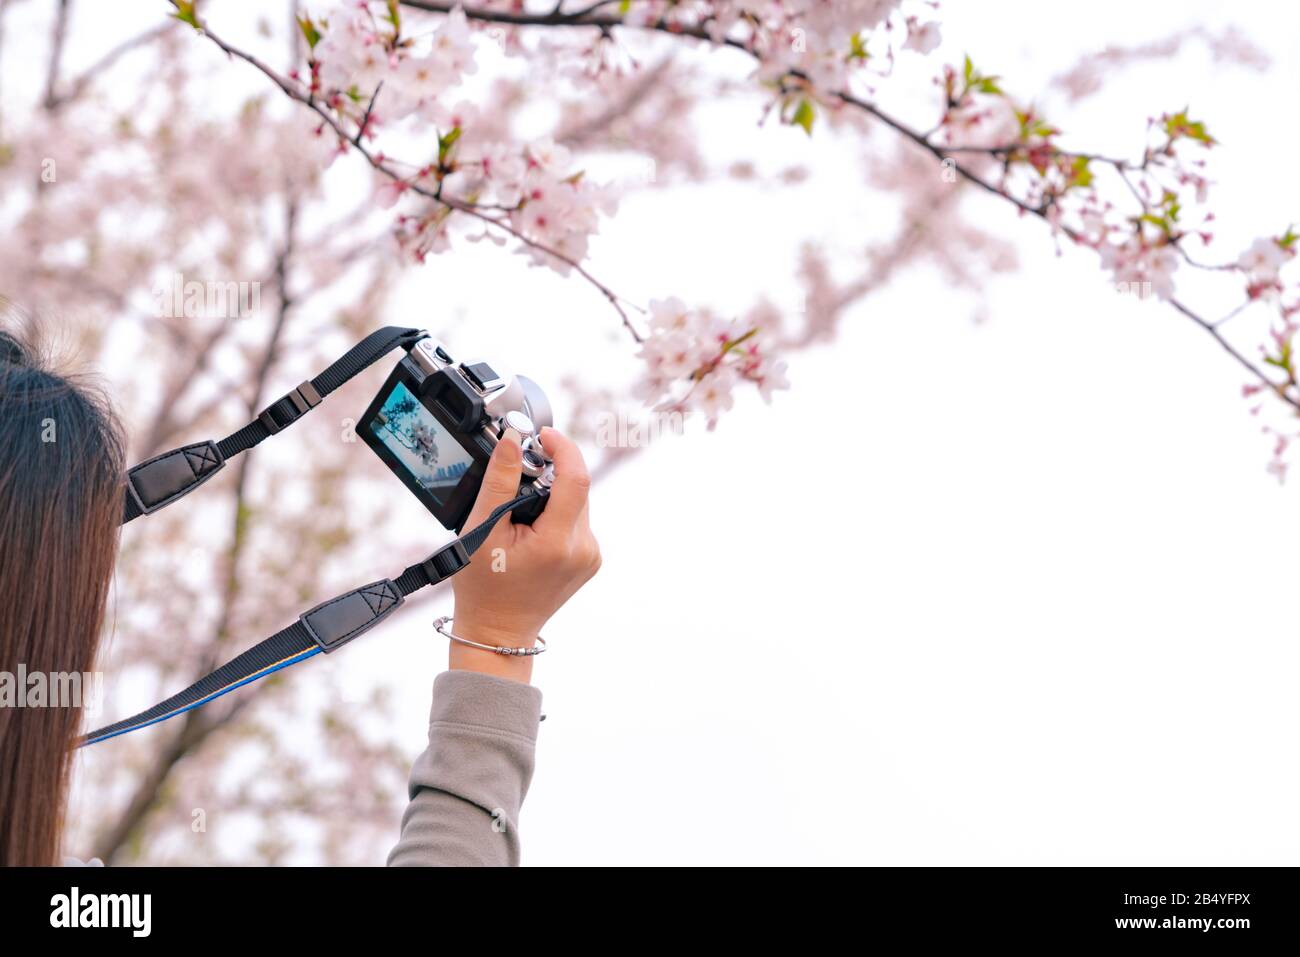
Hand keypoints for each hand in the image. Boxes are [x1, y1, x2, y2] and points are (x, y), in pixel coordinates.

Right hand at [449, 427, 600, 681]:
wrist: (498, 633)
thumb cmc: (484, 587)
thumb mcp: (482, 530)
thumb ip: (500, 482)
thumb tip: (512, 441)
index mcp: (559, 542)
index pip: (576, 478)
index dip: (563, 448)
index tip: (543, 436)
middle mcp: (583, 549)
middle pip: (576, 489)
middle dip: (551, 473)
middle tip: (520, 471)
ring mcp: (590, 556)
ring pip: (578, 503)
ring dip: (553, 495)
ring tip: (520, 511)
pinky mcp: (590, 560)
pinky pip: (577, 521)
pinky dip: (557, 514)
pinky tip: (532, 530)